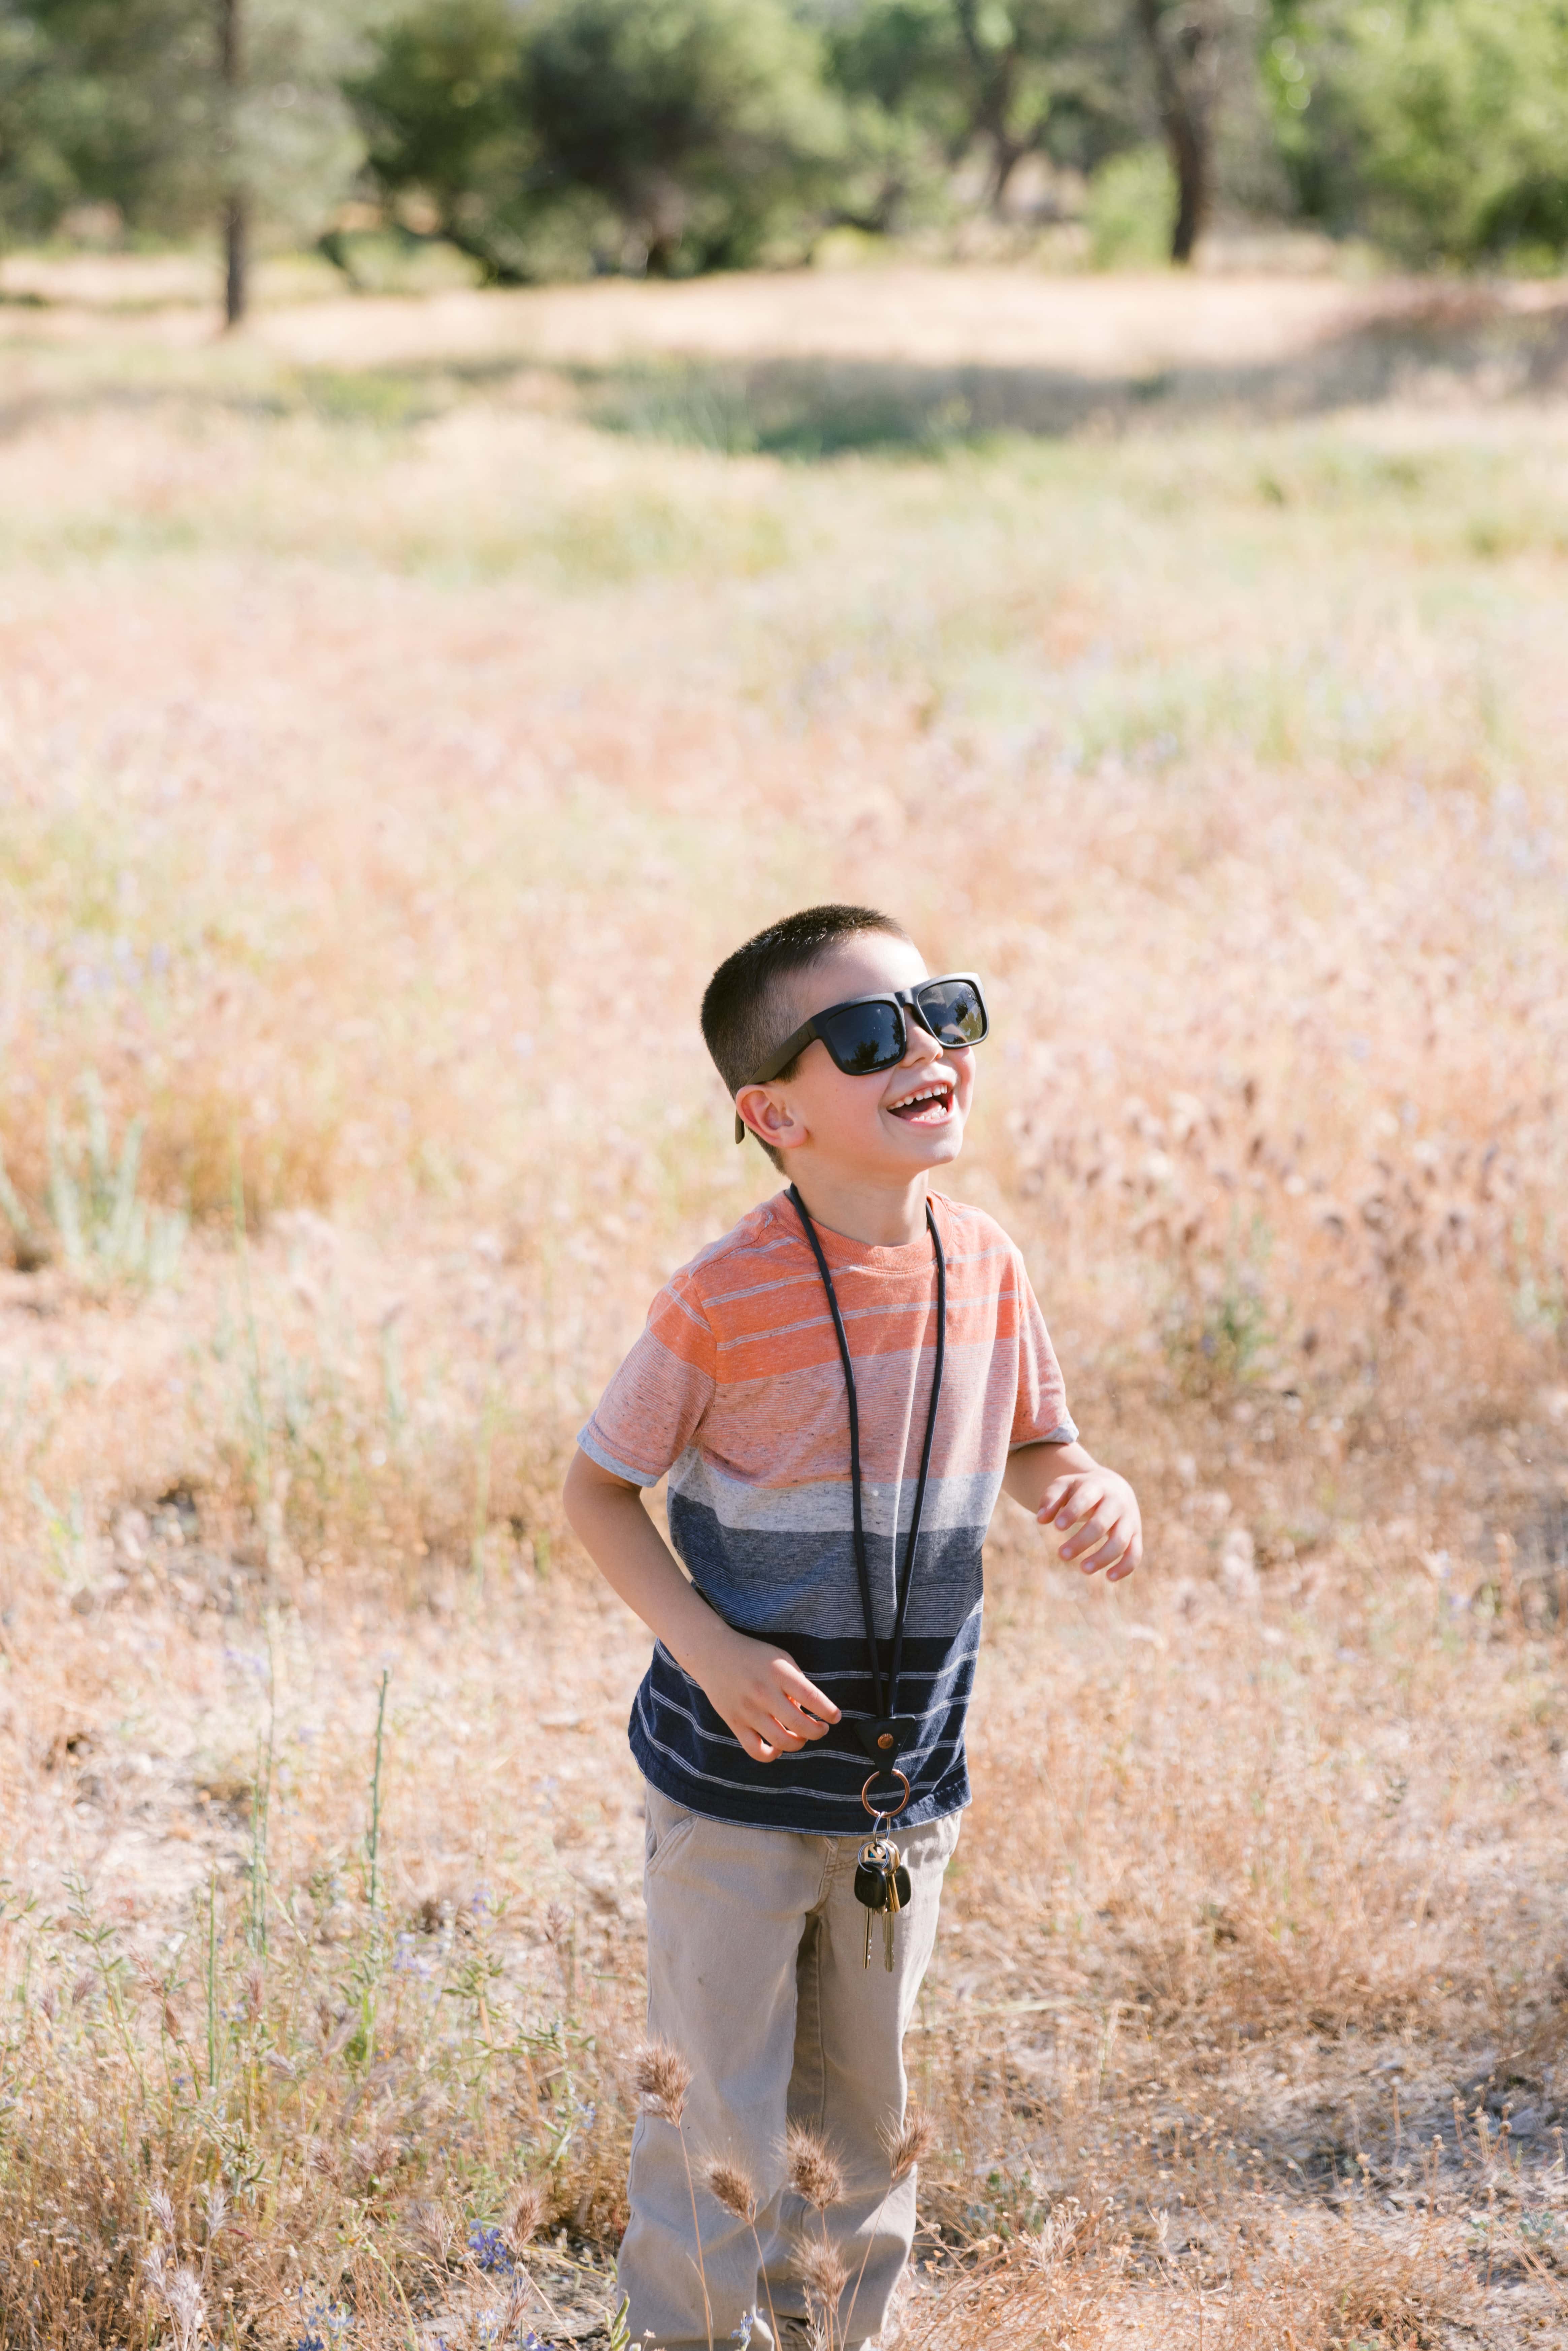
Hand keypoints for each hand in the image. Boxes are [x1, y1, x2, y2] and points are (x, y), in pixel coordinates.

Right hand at [693, 1627, 841, 1762]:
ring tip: (800, 1736)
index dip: (830, 1712)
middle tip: (821, 1729)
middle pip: (800, 1726)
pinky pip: (756, 1751)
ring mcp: (748, 1710)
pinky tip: (777, 1746)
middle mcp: (764, 1692)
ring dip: (798, 1743)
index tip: (835, 1717)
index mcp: (779, 1673)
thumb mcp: (781, 1658)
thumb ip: (798, 1682)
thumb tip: (809, 1711)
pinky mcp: (735, 1723)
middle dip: (818, 1732)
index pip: (813, 1698)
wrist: (713, 1653)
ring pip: (781, 1742)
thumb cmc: (753, 1655)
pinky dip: (772, 1754)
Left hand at [1038, 1468, 1141, 1581]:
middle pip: (1101, 1524)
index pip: (1085, 1499)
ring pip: (1120, 1541)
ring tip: (1082, 1568)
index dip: (1072, 1513)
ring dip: (1102, 1557)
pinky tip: (1109, 1577)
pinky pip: (1135, 1553)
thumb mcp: (1064, 1486)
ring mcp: (1129, 1519)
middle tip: (1061, 1555)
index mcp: (1097, 1486)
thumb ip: (1050, 1499)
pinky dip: (1125, 1567)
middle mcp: (1117, 1502)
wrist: (1113, 1487)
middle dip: (1081, 1541)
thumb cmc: (1082, 1489)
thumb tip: (1040, 1519)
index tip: (1056, 1527)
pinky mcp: (1136, 1535)